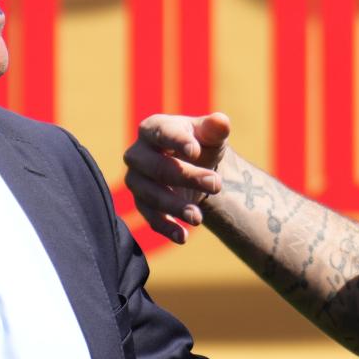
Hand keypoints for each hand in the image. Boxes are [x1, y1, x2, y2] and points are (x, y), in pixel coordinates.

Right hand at [123, 112, 231, 243]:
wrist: (197, 168)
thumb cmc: (201, 144)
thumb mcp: (210, 135)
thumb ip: (215, 128)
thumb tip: (221, 122)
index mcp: (153, 129)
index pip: (162, 133)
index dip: (176, 142)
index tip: (195, 151)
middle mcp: (138, 154)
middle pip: (157, 168)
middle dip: (186, 177)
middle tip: (216, 185)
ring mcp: (137, 180)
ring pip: (150, 195)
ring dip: (175, 207)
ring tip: (198, 217)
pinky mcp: (142, 204)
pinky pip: (150, 217)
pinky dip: (166, 227)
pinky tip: (182, 237)